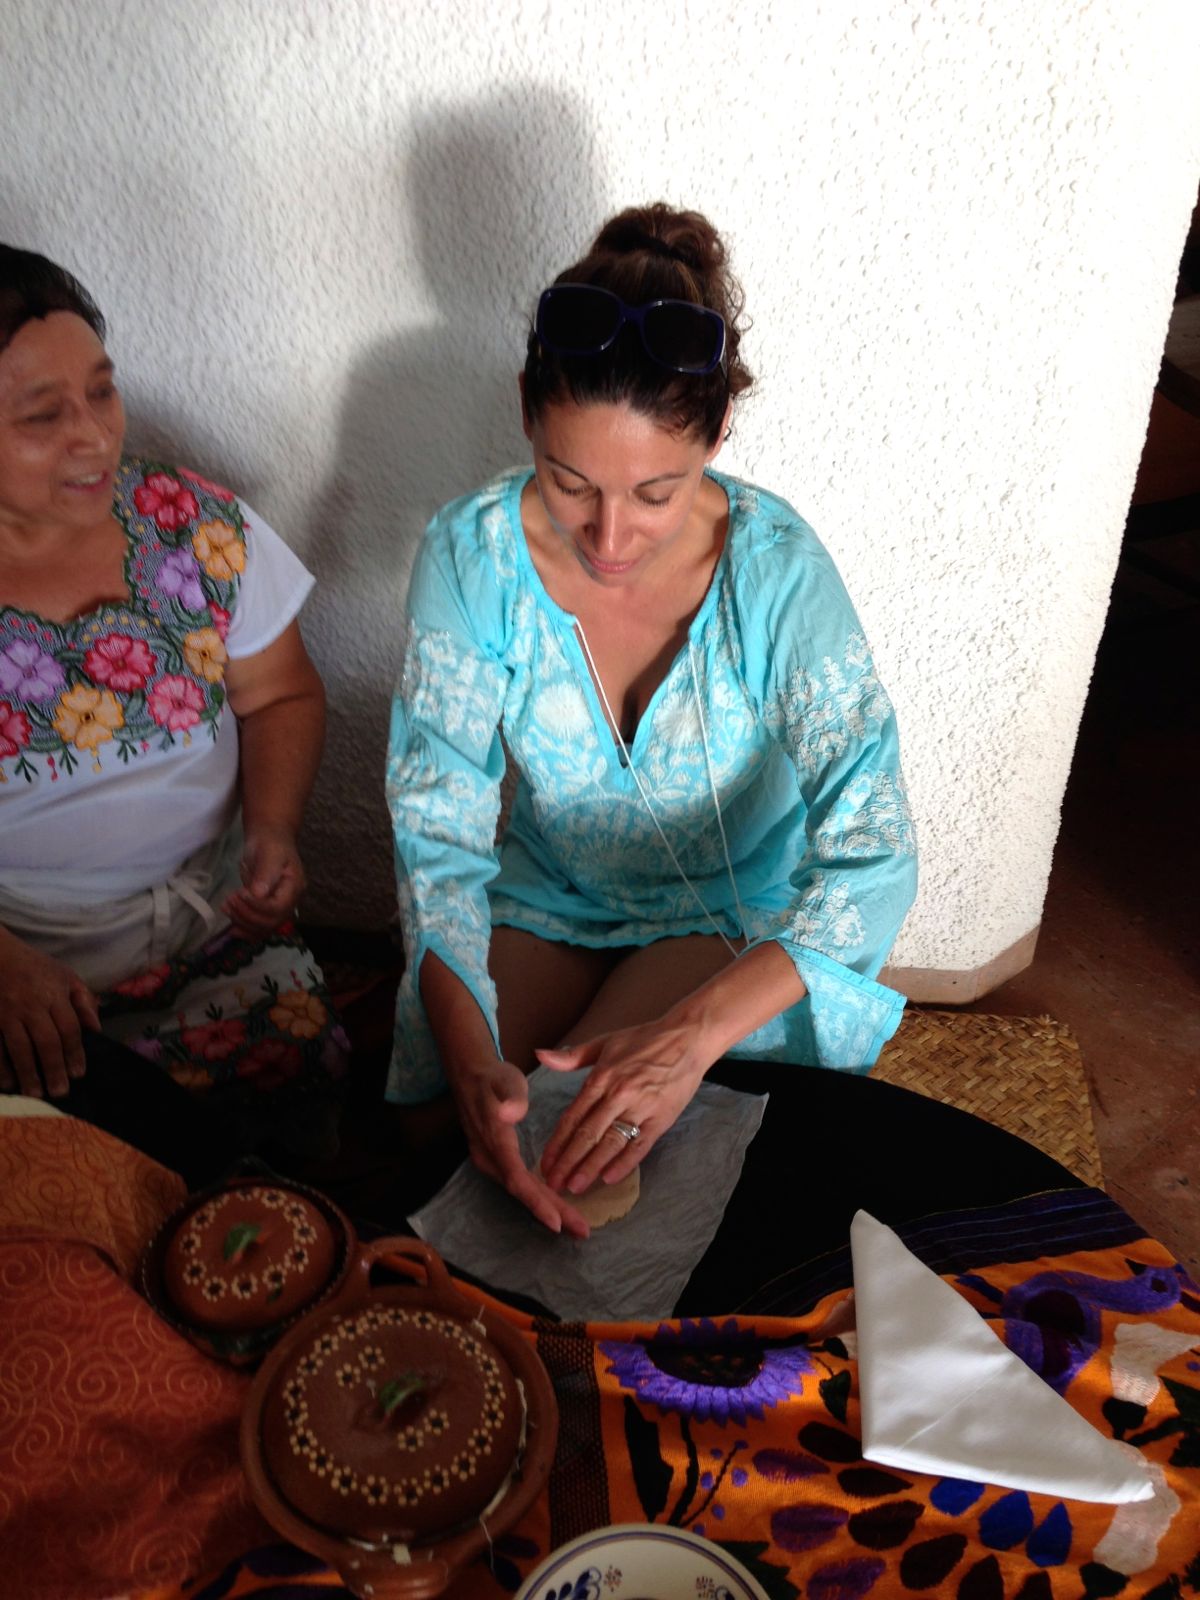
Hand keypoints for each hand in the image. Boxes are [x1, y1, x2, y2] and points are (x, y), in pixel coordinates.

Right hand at [0, 933, 99, 1098]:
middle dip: (54, 1069)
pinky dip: (0, 1066)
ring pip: (18, 1047)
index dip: (75, 1053)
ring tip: (35, 1093)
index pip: (69, 1028)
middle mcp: (31, 1005)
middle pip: (46, 1042)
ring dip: (27, 1073)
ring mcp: (6, 1013)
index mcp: (54, 995)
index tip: (78, 1073)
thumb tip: (96, 1028)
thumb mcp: (65, 975)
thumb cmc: (35, 967)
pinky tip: (7, 1083)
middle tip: (60, 1092)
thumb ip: (83, 1000)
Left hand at [223, 823, 304, 935]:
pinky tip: (233, 926)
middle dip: (247, 915)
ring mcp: (278, 908)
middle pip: (271, 922)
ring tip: (226, 907)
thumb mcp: (270, 853)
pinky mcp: (266, 910)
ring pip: (263, 928)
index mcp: (294, 888)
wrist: (269, 839)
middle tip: (230, 900)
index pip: (277, 908)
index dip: (257, 906)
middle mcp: (289, 902)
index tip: (238, 894)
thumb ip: (266, 873)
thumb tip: (258, 894)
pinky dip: (246, 930)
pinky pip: (259, 928)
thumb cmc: (271, 843)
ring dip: (243, 922)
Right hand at [447, 1054, 590, 1238]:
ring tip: (576, 1225)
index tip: (557, 1222)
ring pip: (521, 1189)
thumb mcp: (505, 1079)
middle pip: (522, 1191)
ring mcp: (491, 1160)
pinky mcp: (497, 1159)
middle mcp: (489, 1157)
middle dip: (551, 1212)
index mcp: (494, 1140)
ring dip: (547, 1207)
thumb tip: (509, 1114)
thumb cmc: (493, 1076)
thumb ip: (511, 1097)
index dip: (537, 1202)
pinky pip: (519, 1182)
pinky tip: (557, 1205)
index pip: (516, 1178)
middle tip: (582, 1231)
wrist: (470, 1074)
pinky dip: (539, 1196)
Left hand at [536, 1015, 710, 1196]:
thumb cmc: (644, 1040)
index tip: (544, 1163)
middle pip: (587, 1135)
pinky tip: (609, 1179)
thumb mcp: (604, 1042)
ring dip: (590, 1167)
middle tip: (552, 1184)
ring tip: (574, 1187)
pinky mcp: (661, 1118)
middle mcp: (617, 1094)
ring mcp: (640, 1108)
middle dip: (567, 1162)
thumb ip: (572, 1056)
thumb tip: (540, 1055)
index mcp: (601, 1077)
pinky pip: (640, 1146)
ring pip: (610, 1143)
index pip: (572, 1117)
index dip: (556, 1143)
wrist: (687, 1038)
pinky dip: (625, 1163)